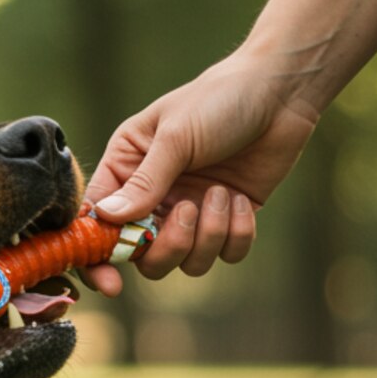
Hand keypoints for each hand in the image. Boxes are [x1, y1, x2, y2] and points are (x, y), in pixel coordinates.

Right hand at [84, 50, 320, 294]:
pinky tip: (243, 199)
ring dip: (207, 236)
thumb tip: (106, 219)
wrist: (279, 94)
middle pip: (142, 256)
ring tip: (222, 195)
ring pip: (186, 261)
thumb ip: (143, 182)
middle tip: (187, 214)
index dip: (97, 256)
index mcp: (126, 168)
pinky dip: (237, 233)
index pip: (97, 222)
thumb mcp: (175, 137)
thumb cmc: (218, 101)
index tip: (111, 283)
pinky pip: (226, 255)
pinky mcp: (229, 220)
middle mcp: (154, 195)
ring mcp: (191, 210)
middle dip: (167, 246)